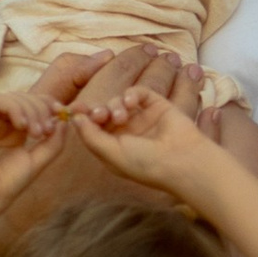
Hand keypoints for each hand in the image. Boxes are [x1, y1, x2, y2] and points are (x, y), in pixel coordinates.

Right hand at [0, 87, 65, 214]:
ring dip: (31, 110)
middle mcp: (0, 121)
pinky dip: (15, 108)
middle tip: (47, 130)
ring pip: (14, 97)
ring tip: (36, 133)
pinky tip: (23, 126)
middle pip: (25, 98)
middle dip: (42, 109)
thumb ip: (53, 142)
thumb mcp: (38, 160)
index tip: (62, 114)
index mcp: (14, 130)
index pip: (33, 105)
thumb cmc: (7, 183)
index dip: (49, 104)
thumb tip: (65, 120)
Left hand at [71, 81, 229, 209]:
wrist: (183, 160)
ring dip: (115, 104)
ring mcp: (141, 118)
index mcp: (113, 147)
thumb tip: (74, 117)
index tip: (74, 108)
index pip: (92, 127)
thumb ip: (90, 136)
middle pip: (103, 112)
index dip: (82, 117)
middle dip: (98, 110)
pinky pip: (138, 92)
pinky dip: (132, 94)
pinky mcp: (156, 104)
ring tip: (123, 115)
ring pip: (118, 100)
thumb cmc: (146, 164)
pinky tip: (132, 103)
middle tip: (100, 114)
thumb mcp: (111, 154)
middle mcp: (126, 132)